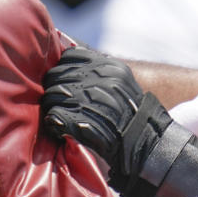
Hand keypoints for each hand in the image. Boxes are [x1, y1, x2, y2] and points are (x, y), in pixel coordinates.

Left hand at [42, 46, 147, 168]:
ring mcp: (92, 100)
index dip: (63, 69)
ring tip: (57, 112)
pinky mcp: (83, 120)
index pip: (69, 56)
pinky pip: (55, 114)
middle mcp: (101, 80)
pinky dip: (53, 119)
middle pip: (56, 74)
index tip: (64, 80)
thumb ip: (99, 70)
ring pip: (52, 94)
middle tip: (56, 99)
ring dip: (51, 104)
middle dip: (52, 87)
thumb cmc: (131, 113)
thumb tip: (68, 55)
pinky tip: (58, 123)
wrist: (145, 141)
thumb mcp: (121, 82)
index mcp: (110, 67)